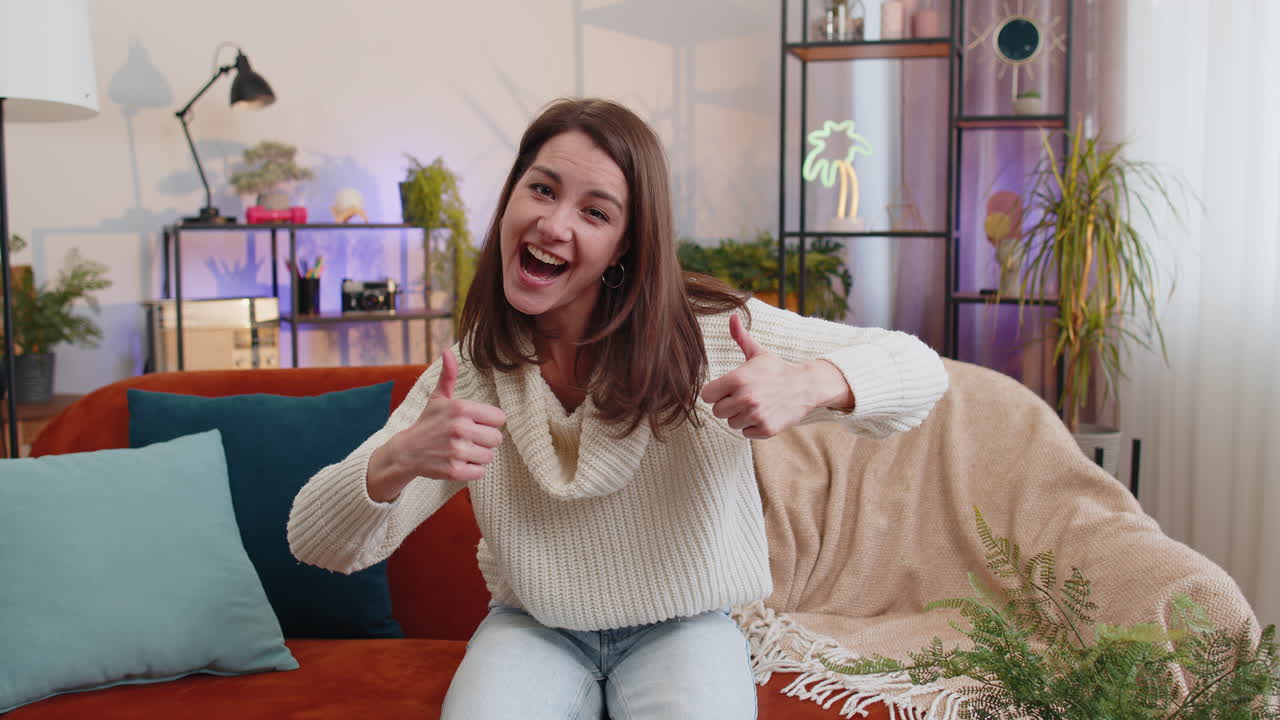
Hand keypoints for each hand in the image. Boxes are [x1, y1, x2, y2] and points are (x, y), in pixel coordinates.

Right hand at [367, 349, 505, 500]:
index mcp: (461, 408)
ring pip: (489, 456)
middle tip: (468, 439)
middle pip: (497, 439)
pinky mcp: (454, 471)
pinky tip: (458, 462)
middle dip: (485, 440)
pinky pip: (480, 472)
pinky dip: (472, 470)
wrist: (406, 452)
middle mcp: (460, 428)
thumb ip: (448, 376)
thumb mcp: (438, 398)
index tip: (475, 423)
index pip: (499, 418)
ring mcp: (457, 451)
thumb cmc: (428, 423)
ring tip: (462, 450)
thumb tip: (448, 351)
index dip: (488, 422)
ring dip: (478, 456)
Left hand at [700, 314, 818, 439]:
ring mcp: (756, 415)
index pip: (707, 395)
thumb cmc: (777, 369)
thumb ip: (741, 336)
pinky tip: (764, 413)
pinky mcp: (765, 429)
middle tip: (744, 396)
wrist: (806, 386)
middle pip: (718, 411)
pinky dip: (753, 426)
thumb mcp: (758, 353)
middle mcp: (745, 398)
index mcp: (738, 379)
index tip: (726, 389)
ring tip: (755, 404)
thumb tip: (732, 316)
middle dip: (728, 405)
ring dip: (740, 416)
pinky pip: (745, 433)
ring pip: (731, 423)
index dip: (715, 392)